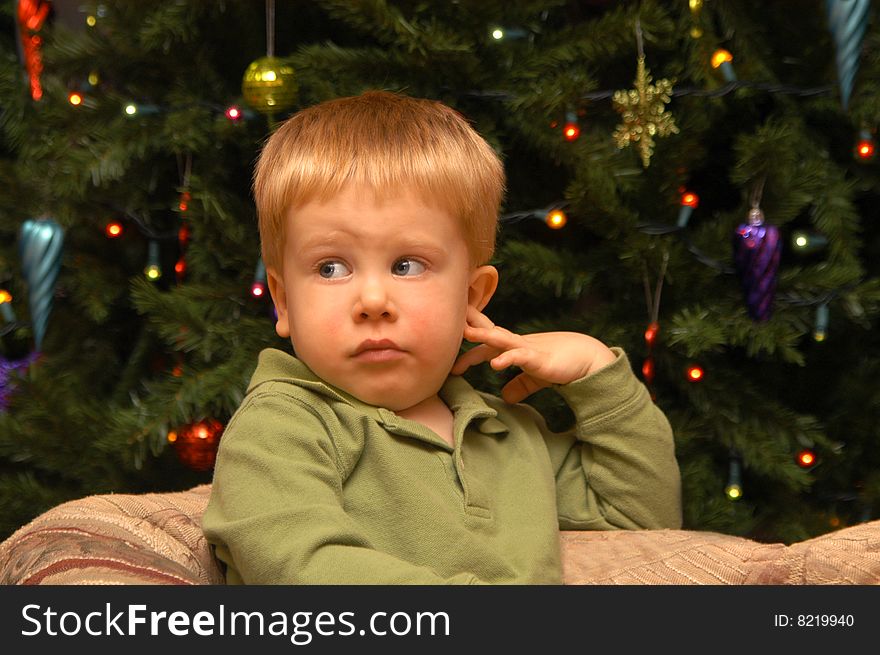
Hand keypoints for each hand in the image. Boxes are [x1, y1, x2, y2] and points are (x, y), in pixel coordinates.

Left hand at [452, 306, 616, 403]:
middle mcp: (517, 344)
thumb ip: (519, 386)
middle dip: (469, 326)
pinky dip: (508, 359)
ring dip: (483, 335)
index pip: (485, 348)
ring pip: (501, 338)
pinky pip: (521, 356)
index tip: (450, 366)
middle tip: (449, 321)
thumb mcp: (534, 378)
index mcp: (514, 348)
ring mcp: (528, 349)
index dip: (467, 354)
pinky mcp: (540, 358)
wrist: (588, 359)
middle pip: (488, 333)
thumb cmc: (561, 365)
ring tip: (466, 333)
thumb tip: (506, 398)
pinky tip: (496, 365)